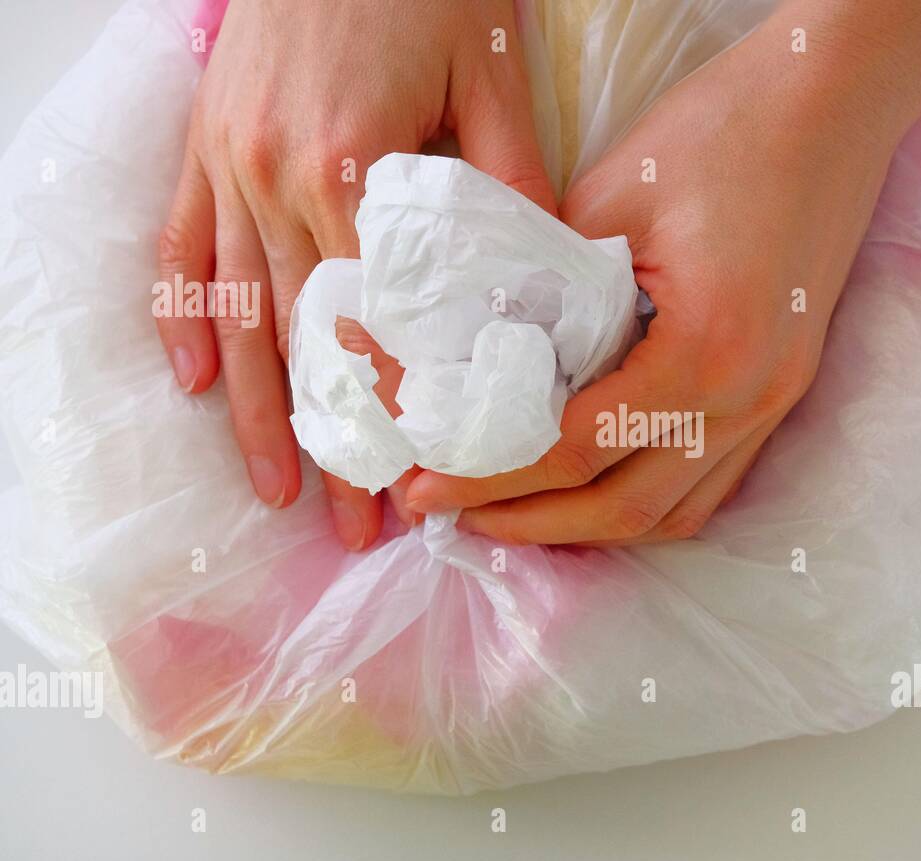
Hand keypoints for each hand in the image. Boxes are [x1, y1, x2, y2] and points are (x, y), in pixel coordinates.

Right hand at [154, 0, 554, 548]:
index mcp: (353, 168)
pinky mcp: (203, 144)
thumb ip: (513, 188)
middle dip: (333, 440)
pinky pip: (180, 246)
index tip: (416, 482)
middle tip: (354, 527)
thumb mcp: (495, 79)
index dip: (396, 413)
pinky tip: (197, 387)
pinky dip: (184, 320)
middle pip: (308, 341)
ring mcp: (226, 163)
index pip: (376, 327)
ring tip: (277, 493)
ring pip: (238, 314)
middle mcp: (275, 177)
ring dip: (260, 411)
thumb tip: (547, 290)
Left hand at [403, 2, 920, 544]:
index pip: (576, 447)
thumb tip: (483, 354)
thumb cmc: (725, 131)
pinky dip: (646, 499)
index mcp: (705, 352)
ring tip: (519, 513)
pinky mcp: (783, 389)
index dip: (491, 476)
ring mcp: (775, 402)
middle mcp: (749, 399)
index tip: (426, 487)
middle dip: (533, 524)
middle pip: (627, 506)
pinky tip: (597, 485)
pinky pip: (711, 481)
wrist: (834, 101)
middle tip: (456, 518)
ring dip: (592, 525)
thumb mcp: (611, 200)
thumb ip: (548, 291)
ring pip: (676, 512)